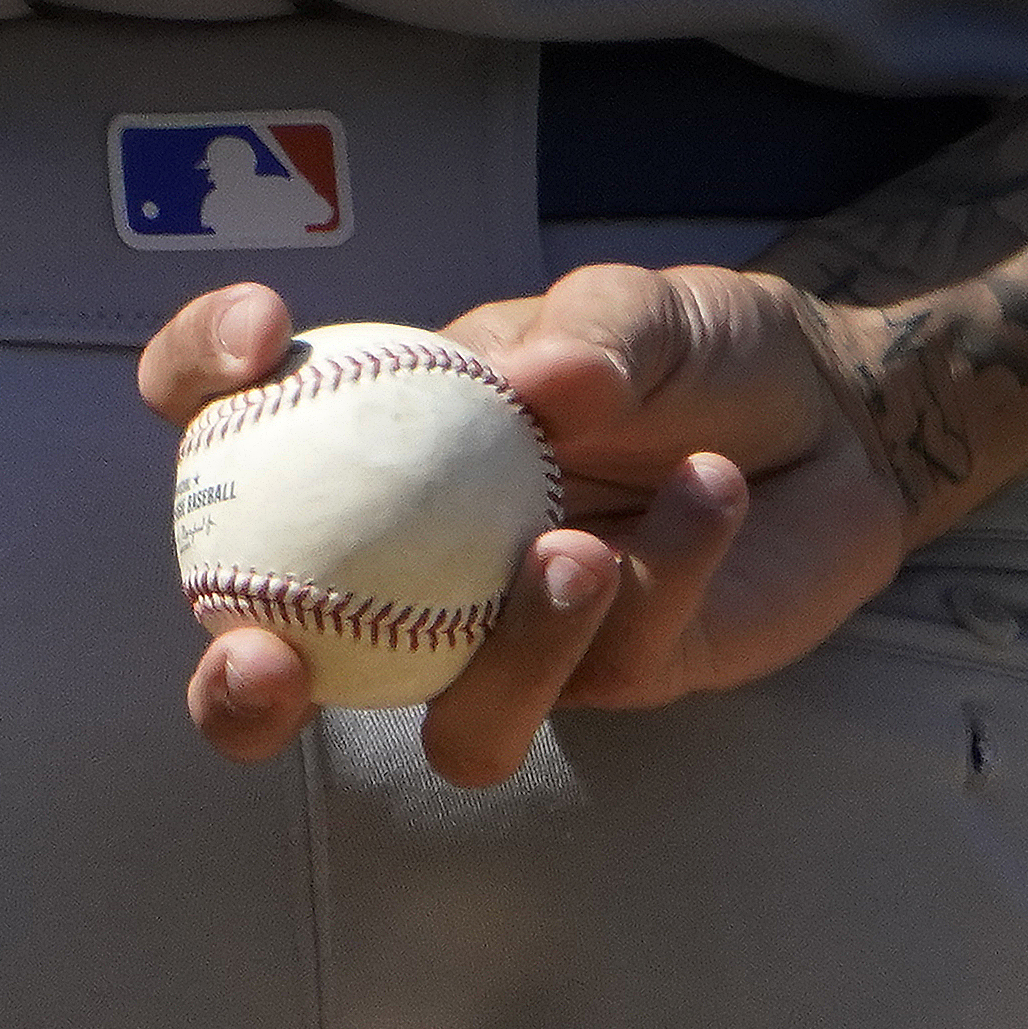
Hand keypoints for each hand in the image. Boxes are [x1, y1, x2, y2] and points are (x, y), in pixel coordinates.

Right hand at [136, 268, 911, 781]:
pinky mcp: (612, 680)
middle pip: (265, 660)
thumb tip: (538, 388)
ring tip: (576, 552)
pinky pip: (608, 667)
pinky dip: (661, 574)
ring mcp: (497, 642)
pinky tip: (714, 489)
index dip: (193, 374)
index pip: (221, 416)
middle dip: (236, 688)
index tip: (258, 337)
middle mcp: (400, 564)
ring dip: (501, 657)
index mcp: (361, 444)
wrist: (834, 416)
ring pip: (450, 724)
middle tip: (260, 656)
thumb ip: (591, 331)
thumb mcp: (635, 304)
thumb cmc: (693, 352)